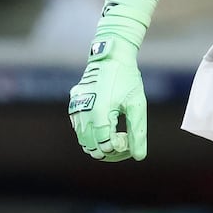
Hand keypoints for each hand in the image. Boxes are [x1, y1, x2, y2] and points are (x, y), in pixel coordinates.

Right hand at [69, 37, 147, 161]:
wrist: (111, 56)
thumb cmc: (126, 79)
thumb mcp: (137, 104)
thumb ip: (137, 132)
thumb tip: (139, 156)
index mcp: (100, 114)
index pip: (106, 148)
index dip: (119, 151)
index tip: (129, 140)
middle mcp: (83, 113)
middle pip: (92, 149)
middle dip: (109, 151)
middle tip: (124, 139)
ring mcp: (76, 109)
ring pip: (84, 141)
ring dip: (99, 143)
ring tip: (116, 131)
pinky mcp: (73, 104)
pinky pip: (79, 128)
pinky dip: (91, 133)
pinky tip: (106, 123)